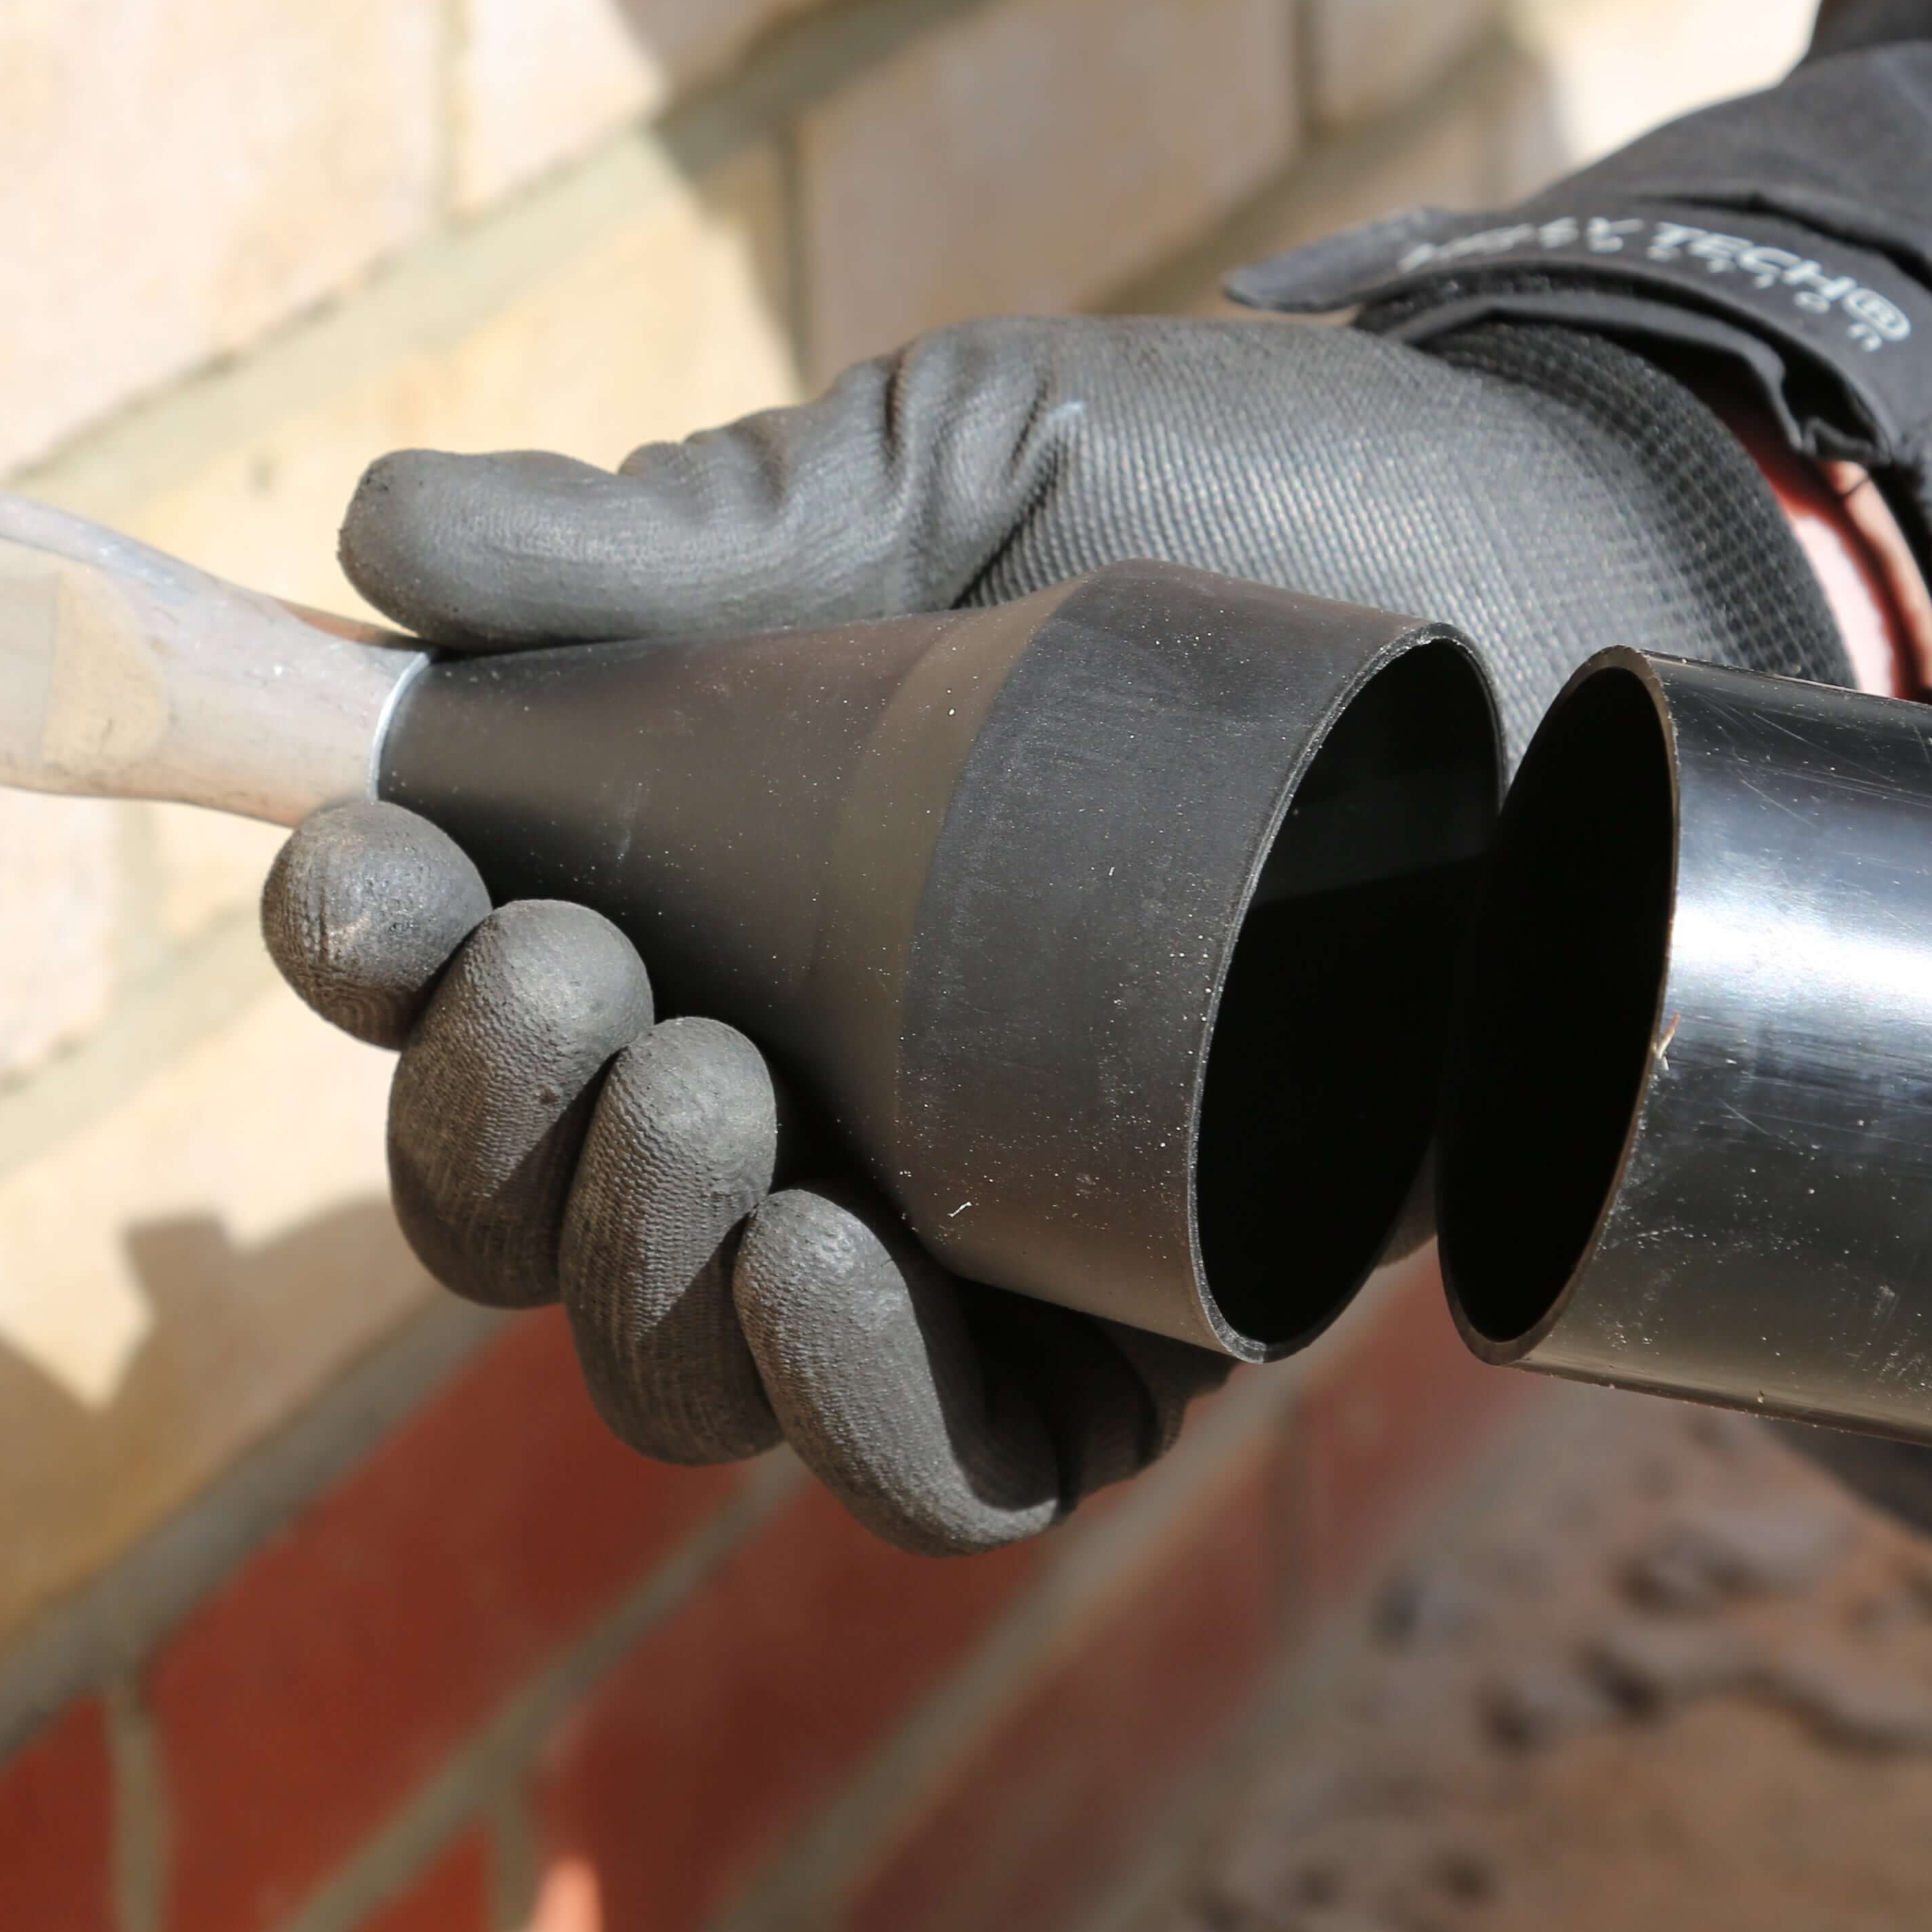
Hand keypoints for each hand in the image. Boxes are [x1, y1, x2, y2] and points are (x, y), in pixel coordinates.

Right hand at [266, 313, 1845, 1551]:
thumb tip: (384, 531)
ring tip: (709, 1098)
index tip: (367, 868)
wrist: (1564, 580)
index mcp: (712, 878)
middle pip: (531, 1218)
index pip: (466, 982)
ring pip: (696, 1364)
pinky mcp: (1146, 1316)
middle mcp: (804, 1075)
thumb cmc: (1257, 502)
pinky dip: (854, 1408)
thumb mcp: (962, 473)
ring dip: (638, 1271)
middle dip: (490, 1128)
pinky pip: (960, 1458)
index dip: (371, 955)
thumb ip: (698, 519)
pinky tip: (818, 1273)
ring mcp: (964, 1218)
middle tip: (585, 976)